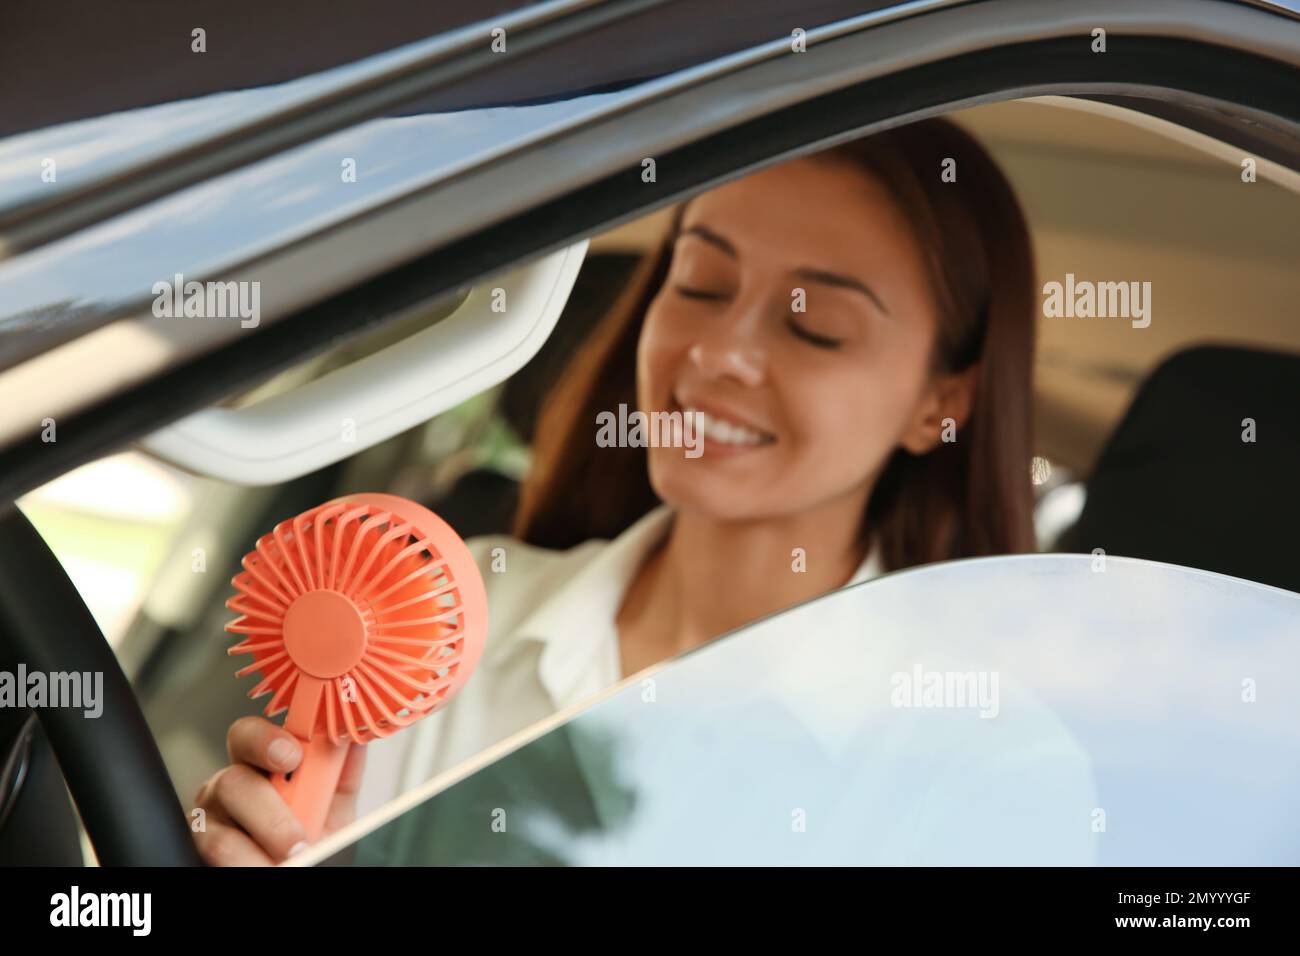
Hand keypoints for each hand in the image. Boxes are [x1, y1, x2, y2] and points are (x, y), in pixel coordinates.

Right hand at [192, 716, 365, 865]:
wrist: (305, 862)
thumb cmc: (313, 827)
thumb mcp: (335, 800)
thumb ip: (343, 769)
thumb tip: (354, 739)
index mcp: (257, 762)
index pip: (247, 735)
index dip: (266, 740)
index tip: (293, 756)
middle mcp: (227, 786)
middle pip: (232, 783)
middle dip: (271, 815)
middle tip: (300, 840)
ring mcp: (209, 820)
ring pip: (224, 833)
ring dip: (263, 852)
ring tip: (293, 859)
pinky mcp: (203, 849)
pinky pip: (223, 860)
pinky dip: (251, 865)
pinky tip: (271, 865)